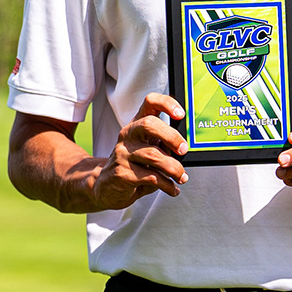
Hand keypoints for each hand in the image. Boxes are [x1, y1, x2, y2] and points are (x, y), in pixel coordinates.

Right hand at [90, 94, 189, 208]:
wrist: (105, 187)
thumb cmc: (132, 166)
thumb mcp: (148, 150)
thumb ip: (164, 145)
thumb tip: (185, 149)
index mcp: (137, 125)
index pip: (150, 102)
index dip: (167, 104)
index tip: (181, 114)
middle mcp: (128, 135)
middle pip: (149, 124)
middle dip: (172, 137)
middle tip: (183, 150)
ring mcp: (122, 154)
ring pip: (153, 155)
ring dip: (174, 168)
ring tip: (182, 177)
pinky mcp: (122, 173)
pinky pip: (151, 177)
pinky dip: (167, 184)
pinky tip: (172, 189)